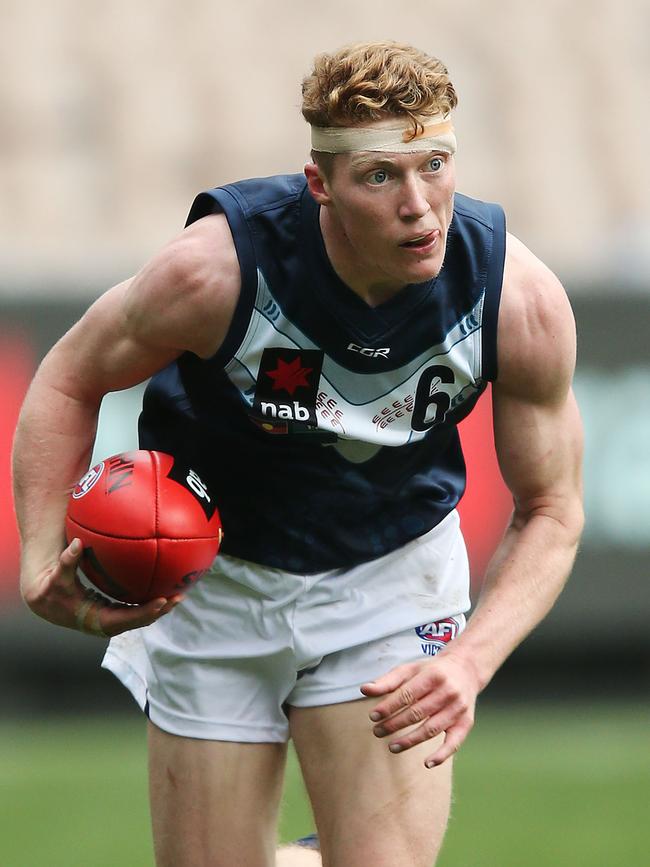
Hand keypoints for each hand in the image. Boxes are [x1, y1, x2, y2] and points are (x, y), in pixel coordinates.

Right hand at [21, 538, 182, 637]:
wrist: (47, 602)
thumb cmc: (52, 588)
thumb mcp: (57, 576)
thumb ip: (67, 561)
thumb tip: (76, 543)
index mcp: (96, 620)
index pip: (126, 619)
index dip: (144, 612)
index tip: (161, 601)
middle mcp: (107, 624)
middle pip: (139, 620)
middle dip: (160, 610)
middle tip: (178, 596)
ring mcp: (112, 619)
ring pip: (141, 616)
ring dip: (160, 607)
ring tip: (179, 593)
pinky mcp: (114, 613)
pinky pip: (136, 609)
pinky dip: (150, 601)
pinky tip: (164, 587)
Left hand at [360, 652, 479, 766]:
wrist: (465, 669)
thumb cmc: (431, 671)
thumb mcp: (410, 669)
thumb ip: (388, 681)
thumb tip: (364, 689)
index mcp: (433, 675)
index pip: (407, 694)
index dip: (389, 706)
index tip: (373, 716)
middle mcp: (448, 692)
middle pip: (417, 713)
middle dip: (394, 724)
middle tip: (377, 731)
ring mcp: (458, 709)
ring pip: (431, 729)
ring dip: (410, 741)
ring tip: (391, 746)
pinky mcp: (466, 723)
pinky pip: (454, 743)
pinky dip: (442, 755)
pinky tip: (427, 763)